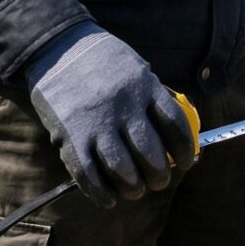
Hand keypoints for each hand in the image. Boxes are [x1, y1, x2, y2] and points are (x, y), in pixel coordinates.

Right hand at [21, 25, 195, 204]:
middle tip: (158, 180)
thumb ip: (153, 99)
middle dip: (159, 175)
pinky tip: (109, 198)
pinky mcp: (70, 136)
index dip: (184, 150)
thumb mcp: (136, 69)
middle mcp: (123, 106)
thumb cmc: (103, 61)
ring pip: (122, 169)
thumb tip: (174, 137)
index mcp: (144, 87)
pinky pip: (88, 174)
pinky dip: (101, 193)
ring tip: (135, 189)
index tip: (187, 163)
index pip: (176, 125)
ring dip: (133, 187)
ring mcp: (95, 122)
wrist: (57, 47)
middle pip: (151, 153)